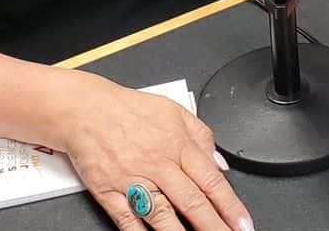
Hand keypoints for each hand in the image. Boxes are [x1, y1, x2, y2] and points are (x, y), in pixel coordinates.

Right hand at [56, 73, 253, 230]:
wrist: (85, 109)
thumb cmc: (128, 110)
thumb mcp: (174, 112)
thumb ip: (202, 137)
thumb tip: (220, 163)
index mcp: (177, 145)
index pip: (212, 181)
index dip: (231, 206)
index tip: (243, 224)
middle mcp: (158, 164)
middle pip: (192, 202)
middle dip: (214, 227)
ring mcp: (133, 180)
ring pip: (162, 215)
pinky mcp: (109, 191)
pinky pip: (127, 219)